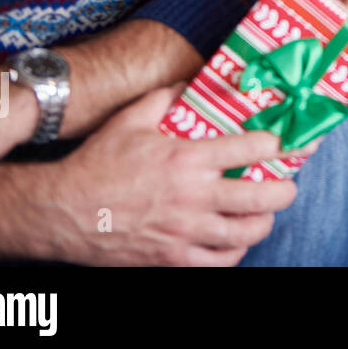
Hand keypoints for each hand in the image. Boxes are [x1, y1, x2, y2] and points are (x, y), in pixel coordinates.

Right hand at [51, 85, 307, 265]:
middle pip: (262, 197)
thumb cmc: (96, 164)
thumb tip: (187, 85)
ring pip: (246, 234)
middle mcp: (193, 197)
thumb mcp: (130, 120)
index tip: (285, 144)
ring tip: (264, 214)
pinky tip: (233, 243)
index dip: (277, 146)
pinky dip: (233, 254)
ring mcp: (184, 232)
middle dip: (285, 190)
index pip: (251, 149)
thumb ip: (165, 98)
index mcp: (187, 159)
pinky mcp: (171, 258)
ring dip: (263, 222)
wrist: (60, 212)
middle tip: (287, 185)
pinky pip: (218, 263)